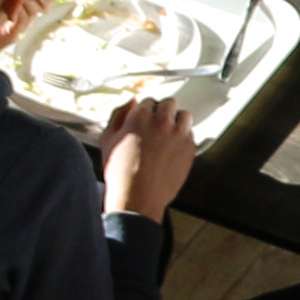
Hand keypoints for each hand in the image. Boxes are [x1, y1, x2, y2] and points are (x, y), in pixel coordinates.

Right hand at [98, 94, 196, 220]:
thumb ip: (119, 116)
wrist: (137, 198)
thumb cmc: (120, 173)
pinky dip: (184, 137)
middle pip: (169, 104)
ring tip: (170, 132)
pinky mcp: (190, 148)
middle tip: (159, 123)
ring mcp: (178, 134)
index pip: (149, 101)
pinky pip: (191, 134)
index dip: (147, 110)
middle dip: (164, 111)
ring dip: (177, 120)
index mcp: (140, 116)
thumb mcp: (108, 139)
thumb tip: (131, 103)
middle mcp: (162, 122)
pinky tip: (174, 147)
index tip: (147, 118)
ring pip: (184, 115)